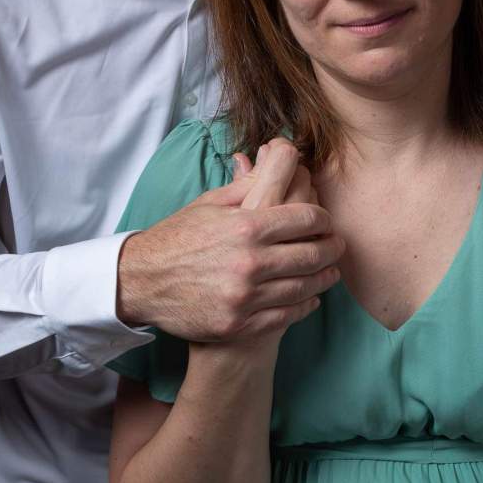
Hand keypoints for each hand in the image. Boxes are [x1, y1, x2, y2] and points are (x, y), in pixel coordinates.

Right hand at [116, 139, 343, 340]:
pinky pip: (288, 315)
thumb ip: (251, 185)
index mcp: (247, 225)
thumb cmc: (180, 236)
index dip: (323, 218)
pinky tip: (310, 297)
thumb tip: (280, 158)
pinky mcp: (240, 324)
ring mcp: (246, 296)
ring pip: (305, 287)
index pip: (306, 218)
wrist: (144, 281)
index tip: (325, 220)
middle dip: (332, 247)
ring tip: (330, 270)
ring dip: (324, 277)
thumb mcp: (211, 203)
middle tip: (338, 245)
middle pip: (313, 253)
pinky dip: (305, 305)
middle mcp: (251, 261)